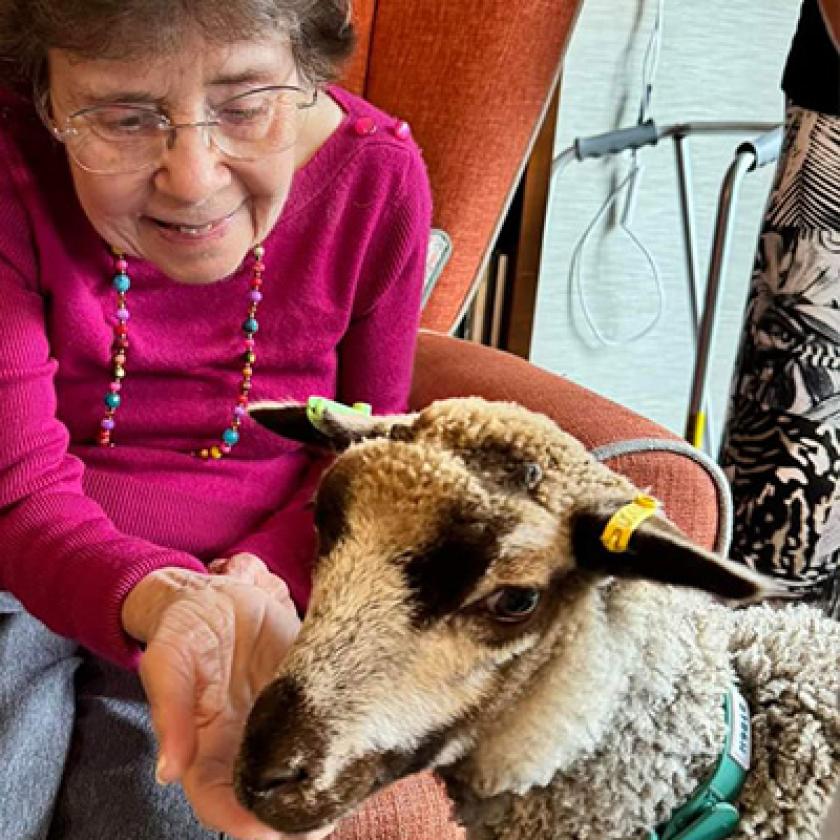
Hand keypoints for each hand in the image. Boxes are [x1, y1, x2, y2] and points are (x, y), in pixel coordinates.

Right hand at [122, 553, 332, 839]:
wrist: (218, 593)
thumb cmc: (182, 628)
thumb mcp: (168, 661)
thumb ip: (170, 713)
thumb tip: (169, 771)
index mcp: (204, 748)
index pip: (220, 804)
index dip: (244, 824)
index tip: (272, 832)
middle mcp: (242, 745)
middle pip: (267, 801)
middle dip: (293, 820)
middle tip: (327, 819)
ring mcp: (276, 724)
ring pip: (300, 773)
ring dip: (322, 789)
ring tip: (351, 791)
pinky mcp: (303, 699)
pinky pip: (321, 732)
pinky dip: (339, 749)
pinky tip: (360, 752)